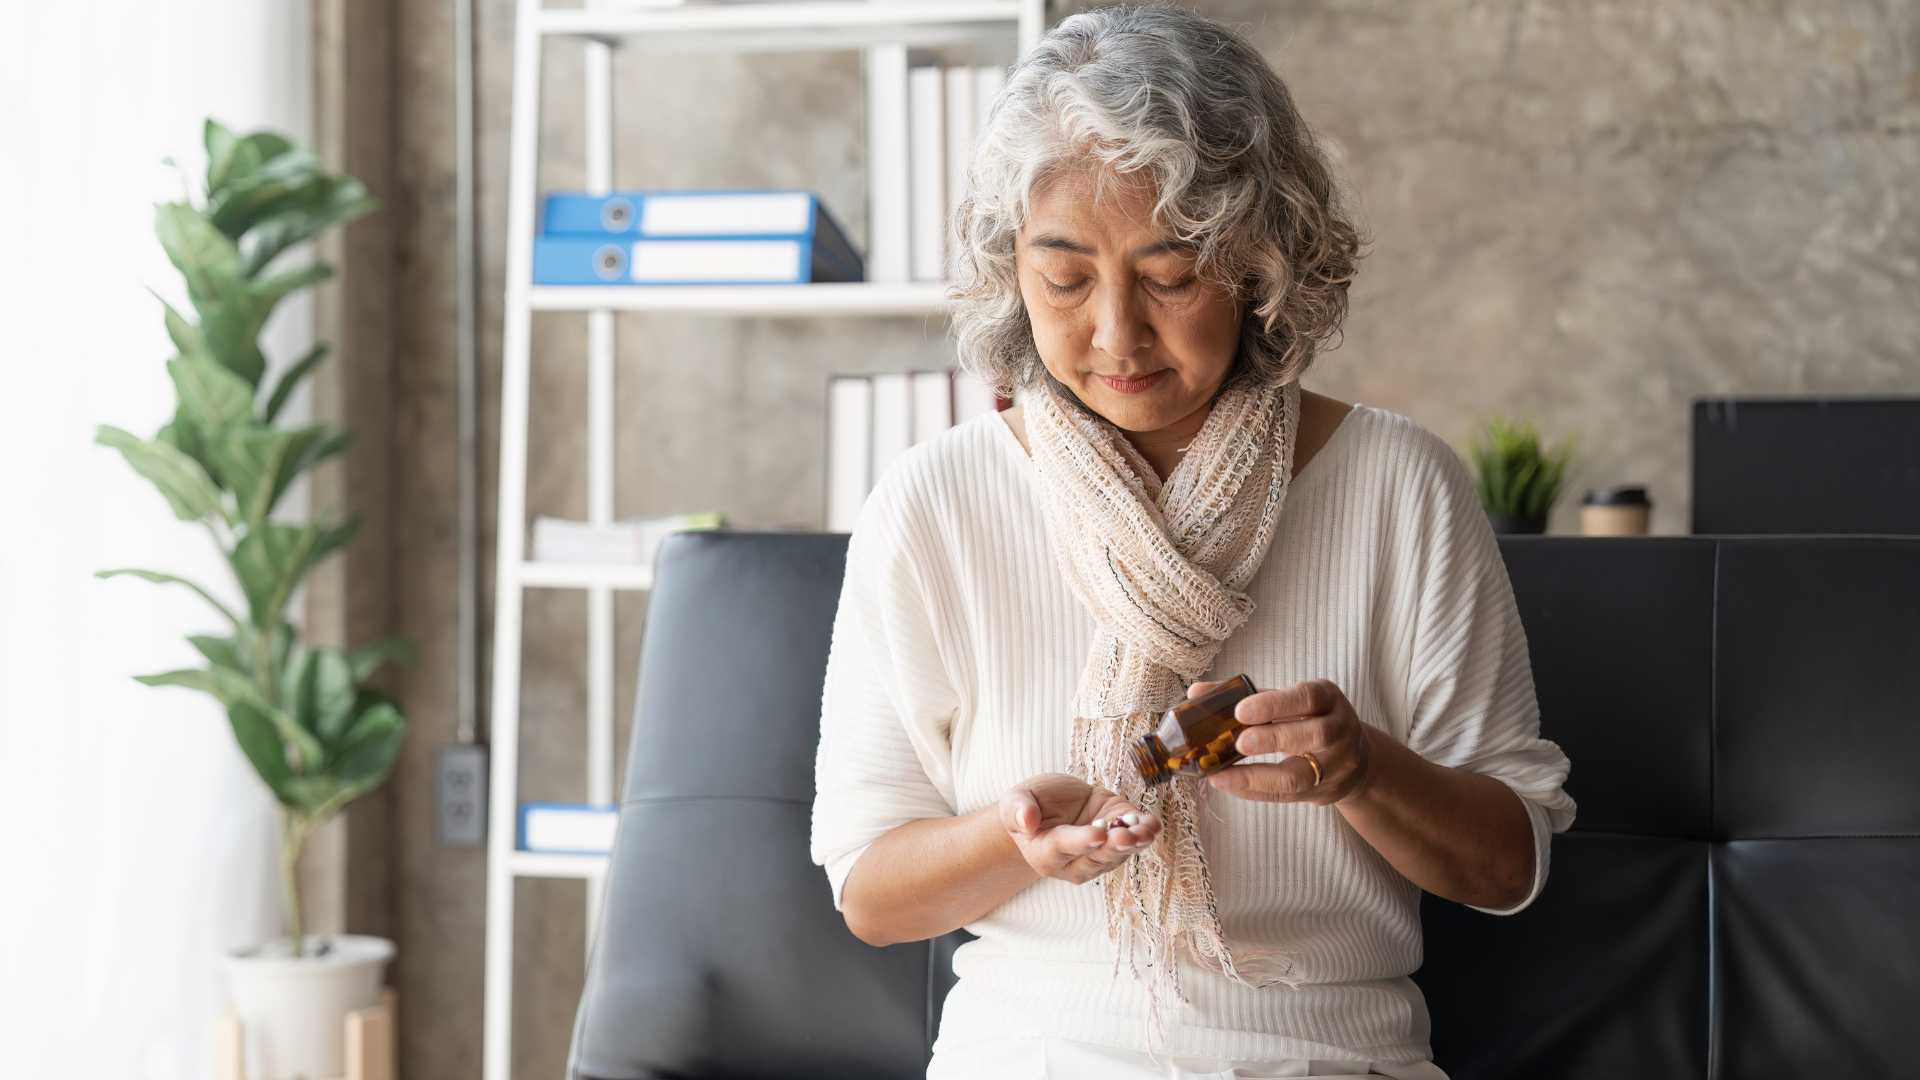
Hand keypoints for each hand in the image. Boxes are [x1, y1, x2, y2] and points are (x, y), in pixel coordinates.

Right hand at [997, 773, 1161, 884]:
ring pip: (1118, 853)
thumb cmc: (1030, 804)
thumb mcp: (1016, 799)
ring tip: (1145, 831)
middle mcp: (1074, 861)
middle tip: (1125, 836)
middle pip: (1095, 858)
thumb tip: (1026, 820)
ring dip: (1135, 842)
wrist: (1052, 805)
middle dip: (1113, 847)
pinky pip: (1134, 841)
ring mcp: (1099, 853)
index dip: (1081, 841)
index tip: (1098, 834)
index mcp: (1044, 853)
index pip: (1063, 848)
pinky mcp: (1118, 838)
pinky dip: (1146, 833)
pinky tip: (1153, 825)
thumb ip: (1018, 809)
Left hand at [1191, 677, 1372, 805]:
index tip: (1241, 710)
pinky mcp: (1324, 792)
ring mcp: (1337, 766)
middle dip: (1272, 739)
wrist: (1355, 759)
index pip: (1307, 698)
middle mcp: (1340, 730)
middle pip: (1312, 735)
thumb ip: (1246, 695)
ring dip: (1257, 776)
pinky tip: (1229, 785)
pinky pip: (1287, 796)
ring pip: (1300, 775)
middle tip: (1238, 742)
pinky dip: (1254, 791)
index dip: (1275, 704)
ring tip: (1222, 774)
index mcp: (1328, 699)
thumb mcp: (1289, 701)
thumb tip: (1196, 693)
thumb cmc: (1308, 721)